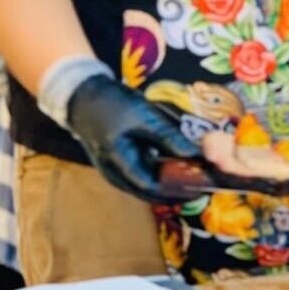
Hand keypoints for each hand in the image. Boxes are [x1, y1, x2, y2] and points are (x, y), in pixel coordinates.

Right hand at [66, 75, 202, 199]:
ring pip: (149, 187)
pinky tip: (179, 167)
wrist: (82, 96)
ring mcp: (116, 173)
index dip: (180, 191)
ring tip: (196, 177)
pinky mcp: (120, 166)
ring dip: (172, 185)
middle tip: (206, 185)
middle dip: (180, 191)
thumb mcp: (143, 116)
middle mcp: (116, 176)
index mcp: (119, 165)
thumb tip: (196, 156)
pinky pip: (144, 177)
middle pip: (152, 193)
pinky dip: (162, 175)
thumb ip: (169, 137)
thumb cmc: (111, 104)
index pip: (154, 189)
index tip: (203, 187)